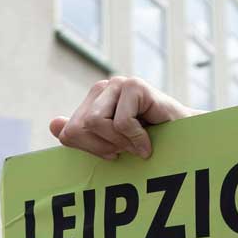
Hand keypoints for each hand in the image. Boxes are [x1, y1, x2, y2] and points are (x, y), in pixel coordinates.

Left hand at [49, 76, 195, 159]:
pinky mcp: (135, 86)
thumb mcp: (110, 144)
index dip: (90, 150)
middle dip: (103, 147)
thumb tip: (54, 124)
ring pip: (96, 123)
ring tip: (136, 143)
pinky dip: (136, 139)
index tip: (113, 153)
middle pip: (79, 128)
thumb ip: (81, 135)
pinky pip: (120, 123)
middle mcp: (102, 89)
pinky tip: (148, 142)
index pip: (69, 133)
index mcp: (92, 102)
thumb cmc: (147, 142)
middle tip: (125, 149)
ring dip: (119, 142)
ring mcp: (118, 84)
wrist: (184, 139)